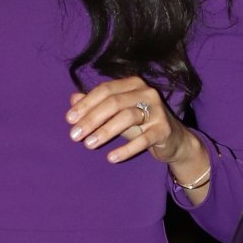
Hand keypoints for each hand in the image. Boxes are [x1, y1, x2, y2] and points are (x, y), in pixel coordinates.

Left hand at [65, 76, 202, 167]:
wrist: (173, 139)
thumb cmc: (140, 123)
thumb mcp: (116, 114)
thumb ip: (96, 104)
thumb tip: (73, 98)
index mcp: (132, 84)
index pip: (105, 90)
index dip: (86, 104)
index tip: (69, 119)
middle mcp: (146, 93)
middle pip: (114, 102)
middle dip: (91, 119)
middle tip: (74, 135)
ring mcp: (157, 110)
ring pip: (127, 117)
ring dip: (105, 131)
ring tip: (89, 145)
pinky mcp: (164, 129)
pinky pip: (143, 139)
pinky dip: (126, 149)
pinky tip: (111, 158)